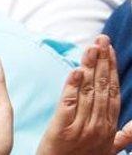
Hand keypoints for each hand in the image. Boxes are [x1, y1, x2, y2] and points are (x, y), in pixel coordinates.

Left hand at [37, 35, 128, 154]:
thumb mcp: (107, 151)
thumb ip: (121, 138)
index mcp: (108, 127)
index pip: (112, 92)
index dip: (111, 70)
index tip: (109, 49)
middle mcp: (98, 126)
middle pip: (102, 88)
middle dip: (102, 62)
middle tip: (100, 39)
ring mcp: (81, 128)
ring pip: (87, 92)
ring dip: (89, 68)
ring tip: (91, 48)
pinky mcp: (62, 130)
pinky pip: (68, 105)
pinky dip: (72, 86)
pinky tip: (75, 70)